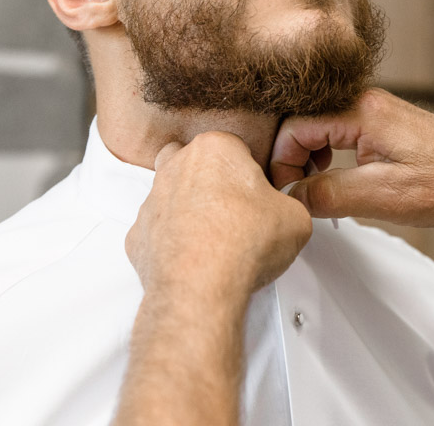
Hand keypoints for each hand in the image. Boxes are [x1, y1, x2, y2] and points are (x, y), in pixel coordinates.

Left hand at [127, 132, 312, 297]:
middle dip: (210, 179)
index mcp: (215, 149)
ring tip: (216, 237)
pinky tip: (194, 257)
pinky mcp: (138, 235)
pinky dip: (171, 241)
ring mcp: (153, 200)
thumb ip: (288, 205)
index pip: (235, 146)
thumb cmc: (242, 244)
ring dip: (188, 209)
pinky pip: (156, 230)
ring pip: (170, 194)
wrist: (201, 287)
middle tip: (235, 207)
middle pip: (193, 160)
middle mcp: (178, 167)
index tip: (259, 192)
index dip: (250, 171)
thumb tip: (284, 214)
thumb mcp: (295, 217)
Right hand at [270, 88, 433, 226]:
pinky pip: (339, 134)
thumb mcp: (383, 196)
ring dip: (308, 159)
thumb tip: (292, 198)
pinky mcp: (385, 126)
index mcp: (361, 111)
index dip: (280, 163)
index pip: (293, 126)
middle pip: (302, 123)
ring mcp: (376, 112)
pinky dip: (327, 157)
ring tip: (313, 191)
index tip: (283, 194)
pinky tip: (336, 181)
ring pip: (320, 129)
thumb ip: (329, 194)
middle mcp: (366, 102)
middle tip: (295, 196)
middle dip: (290, 160)